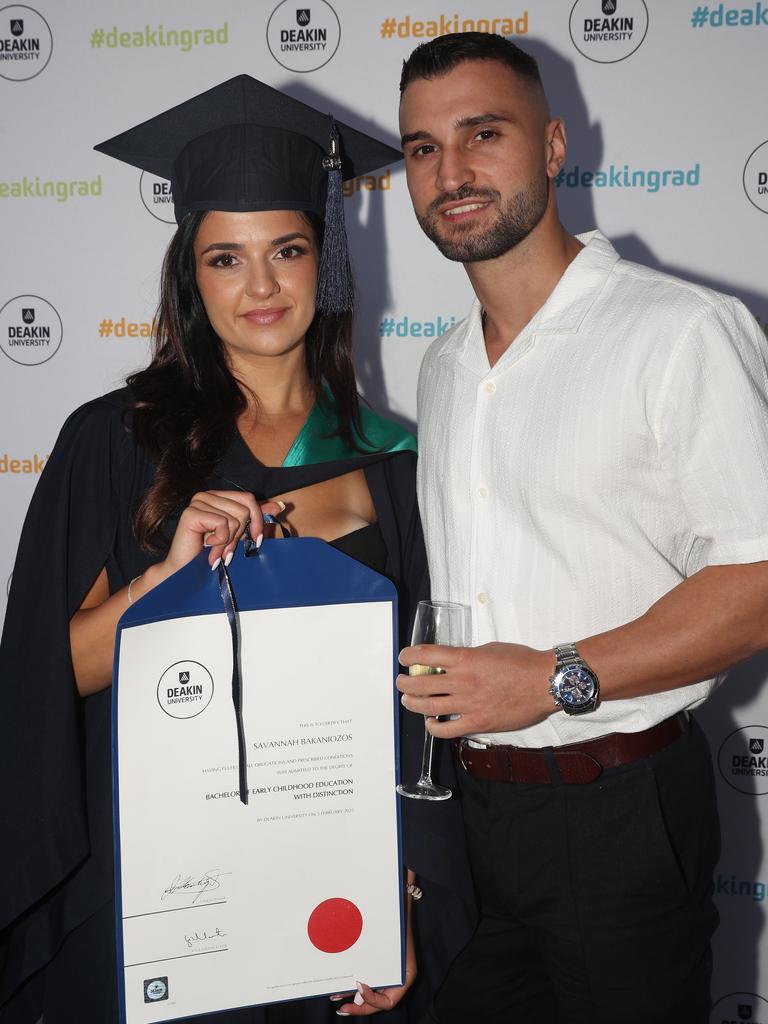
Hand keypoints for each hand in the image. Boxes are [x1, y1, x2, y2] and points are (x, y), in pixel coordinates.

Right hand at [162, 490, 283, 572]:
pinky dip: (220, 541)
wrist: (185, 572)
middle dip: (240, 535)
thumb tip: (281, 505)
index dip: (257, 520)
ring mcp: (198, 502)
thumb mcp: (239, 534)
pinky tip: (207, 546)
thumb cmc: (210, 554)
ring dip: (229, 541)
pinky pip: (223, 524)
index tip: (257, 541)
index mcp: (218, 497)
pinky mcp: (191, 513)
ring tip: (217, 551)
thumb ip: (256, 518)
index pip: (249, 499)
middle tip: (228, 550)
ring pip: (235, 518)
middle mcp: (207, 495)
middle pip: (245, 508)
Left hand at [329, 915, 415, 1015]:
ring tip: (335, 997)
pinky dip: (353, 984)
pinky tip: (340, 985)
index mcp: (405, 979)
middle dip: (358, 1007)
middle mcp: (396, 980)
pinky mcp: (377, 965)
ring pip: (369, 992)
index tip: (359, 986)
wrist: (399, 905)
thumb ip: (381, 969)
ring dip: (351, 996)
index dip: (372, 1000)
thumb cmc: (399, 924)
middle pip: (377, 1002)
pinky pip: (366, 980)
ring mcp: (386, 974)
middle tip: (342, 1009)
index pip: (388, 1002)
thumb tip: (360, 990)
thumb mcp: (395, 945)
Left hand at [397, 641, 555, 736]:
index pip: (426, 655)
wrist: (544, 682)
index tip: (404, 657)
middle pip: (421, 683)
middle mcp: (462, 681)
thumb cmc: (521, 662)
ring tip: (408, 700)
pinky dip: (433, 727)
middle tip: (402, 681)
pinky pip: (447, 729)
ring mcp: (468, 704)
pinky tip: (430, 723)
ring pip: (428, 706)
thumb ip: (467, 656)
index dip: (409, 656)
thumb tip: (451, 662)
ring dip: (412, 703)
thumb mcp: (489, 649)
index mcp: (465, 659)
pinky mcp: (478, 723)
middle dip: (405, 682)